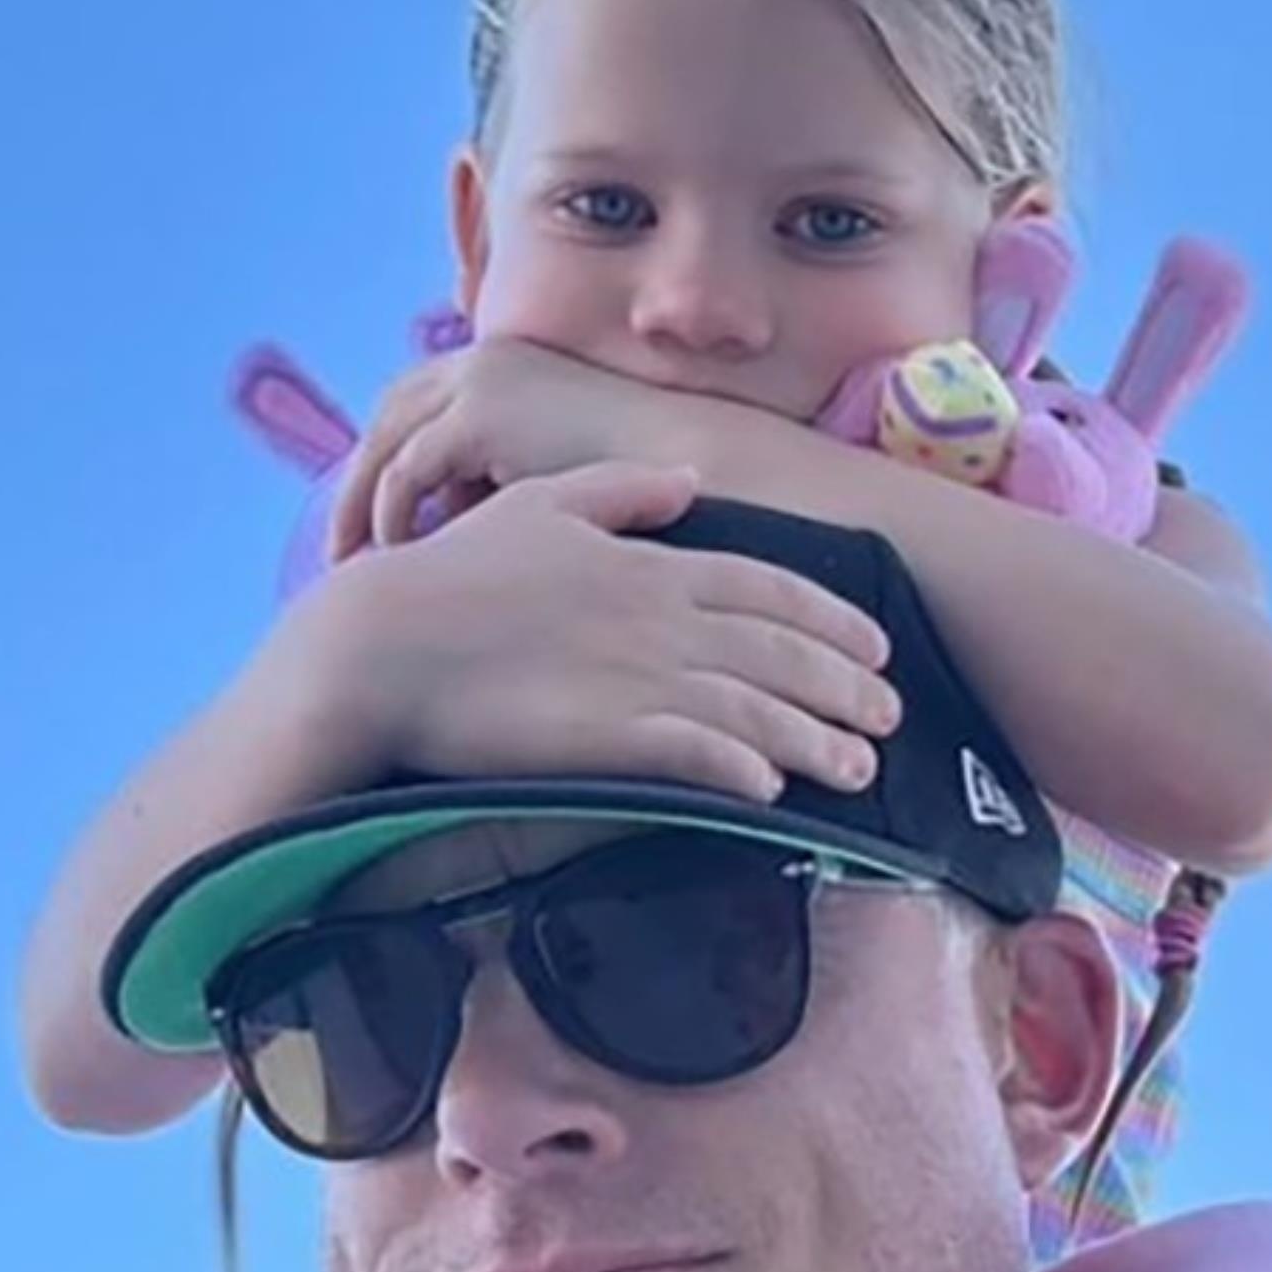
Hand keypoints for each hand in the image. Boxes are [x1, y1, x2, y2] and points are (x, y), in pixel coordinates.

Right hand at [287, 460, 903, 806]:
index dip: (830, 619)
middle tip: (893, 715)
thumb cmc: (448, 580)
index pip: (767, 588)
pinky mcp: (605, 736)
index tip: (877, 646)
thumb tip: (685, 480)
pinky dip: (741, 768)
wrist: (378, 644)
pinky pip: (695, 754)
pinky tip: (773, 790)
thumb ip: (619, 489)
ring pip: (754, 709)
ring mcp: (636, 677)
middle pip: (780, 652)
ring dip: (815, 740)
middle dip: (846, 684)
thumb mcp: (537, 507)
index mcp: (649, 562)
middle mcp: (658, 616)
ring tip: (860, 771)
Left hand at [329, 340, 702, 559]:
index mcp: (502, 368)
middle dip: (355, 482)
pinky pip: (408, 472)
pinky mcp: (480, 416)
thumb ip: (503, 488)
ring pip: (384, 444)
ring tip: (351, 565)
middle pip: (387, 418)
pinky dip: (392, 517)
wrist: (697, 472)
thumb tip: (456, 536)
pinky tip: (397, 560)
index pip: (415, 408)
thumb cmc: (641, 489)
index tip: (365, 523)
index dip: (382, 462)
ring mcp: (477, 382)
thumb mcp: (557, 478)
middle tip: (338, 547)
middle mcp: (480, 362)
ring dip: (360, 507)